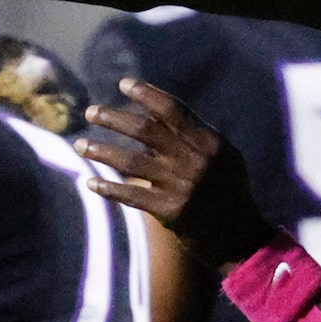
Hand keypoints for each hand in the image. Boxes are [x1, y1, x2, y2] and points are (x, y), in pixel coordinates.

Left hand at [76, 80, 276, 269]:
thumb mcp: (223, 157)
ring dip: (102, 151)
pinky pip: (132, 195)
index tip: (123, 84)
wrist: (241, 238)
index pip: (173, 110)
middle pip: (145, 130)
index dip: (147, 94)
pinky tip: (91, 182)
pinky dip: (110, 188)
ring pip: (132, 161)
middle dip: (113, 118)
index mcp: (210, 142)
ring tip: (79, 144)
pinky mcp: (171, 210)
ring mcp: (182, 186)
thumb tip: (157, 113)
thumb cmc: (229, 192)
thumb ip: (195, 136)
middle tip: (90, 111)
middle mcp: (195, 160)